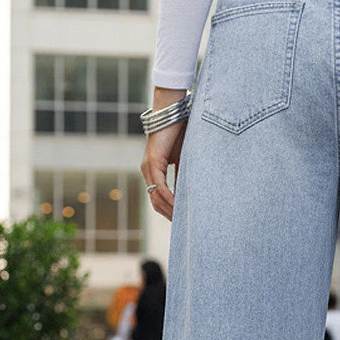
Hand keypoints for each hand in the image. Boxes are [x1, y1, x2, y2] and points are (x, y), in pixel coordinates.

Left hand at [140, 87, 188, 222]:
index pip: (158, 198)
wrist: (171, 112)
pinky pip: (160, 186)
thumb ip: (184, 173)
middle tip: (182, 226)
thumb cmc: (179, 131)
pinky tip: (178, 205)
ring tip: (182, 219)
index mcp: (154, 171)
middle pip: (155, 202)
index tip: (180, 221)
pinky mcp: (152, 163)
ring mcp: (148, 168)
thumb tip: (192, 189)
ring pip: (156, 197)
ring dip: (169, 209)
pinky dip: (168, 197)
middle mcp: (148, 171)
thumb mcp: (184, 158)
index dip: (168, 211)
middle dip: (169, 215)